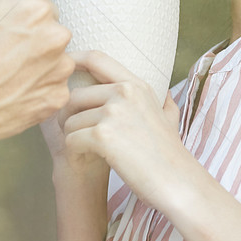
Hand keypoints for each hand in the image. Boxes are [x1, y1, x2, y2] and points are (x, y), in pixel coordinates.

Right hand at [0, 0, 73, 144]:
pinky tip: (14, 92)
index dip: (21, 22)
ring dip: (39, 67)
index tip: (4, 35)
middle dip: (34, 43)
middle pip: (52, 35)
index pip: (43, 10)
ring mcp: (58, 69)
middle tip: (3, 57)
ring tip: (7, 76)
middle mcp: (55, 37)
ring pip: (56, 62)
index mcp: (37, 9)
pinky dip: (38, 92)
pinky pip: (54, 89)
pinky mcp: (56, 98)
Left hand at [62, 51, 184, 208]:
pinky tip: (88, 159)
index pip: (97, 59)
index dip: (75, 58)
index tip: (63, 66)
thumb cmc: (170, 155)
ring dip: (72, 137)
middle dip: (67, 115)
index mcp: (136, 85)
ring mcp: (113, 113)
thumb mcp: (169, 120)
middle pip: (74, 95)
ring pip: (70, 120)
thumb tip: (166, 95)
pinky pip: (70, 139)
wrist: (177, 181)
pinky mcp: (102, 136)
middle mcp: (124, 93)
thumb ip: (164, 104)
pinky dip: (75, 152)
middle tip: (72, 131)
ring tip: (87, 150)